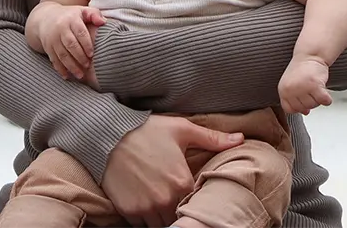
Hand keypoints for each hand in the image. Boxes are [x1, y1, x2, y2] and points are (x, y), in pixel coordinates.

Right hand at [32, 4, 104, 78]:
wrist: (45, 17)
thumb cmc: (70, 16)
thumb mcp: (81, 11)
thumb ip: (94, 14)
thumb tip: (103, 22)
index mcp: (71, 19)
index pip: (80, 32)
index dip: (86, 44)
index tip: (92, 54)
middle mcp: (60, 28)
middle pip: (70, 44)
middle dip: (79, 56)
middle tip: (88, 65)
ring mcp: (52, 38)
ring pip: (61, 54)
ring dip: (71, 66)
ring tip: (80, 75)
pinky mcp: (47, 47)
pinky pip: (53, 59)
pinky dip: (60, 69)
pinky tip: (67, 76)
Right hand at [101, 115, 244, 227]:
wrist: (106, 132)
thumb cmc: (144, 129)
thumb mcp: (180, 128)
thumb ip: (212, 138)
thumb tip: (241, 139)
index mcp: (182, 182)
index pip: (196, 204)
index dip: (193, 200)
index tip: (187, 193)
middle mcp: (166, 200)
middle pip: (180, 218)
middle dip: (177, 210)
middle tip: (172, 197)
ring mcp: (146, 207)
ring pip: (161, 224)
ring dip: (161, 216)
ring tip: (158, 201)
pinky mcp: (129, 210)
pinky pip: (141, 224)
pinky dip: (144, 218)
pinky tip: (143, 201)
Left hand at [278, 55, 331, 113]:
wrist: (309, 55)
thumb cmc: (300, 70)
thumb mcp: (291, 85)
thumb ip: (295, 100)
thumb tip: (304, 112)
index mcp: (283, 90)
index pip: (290, 109)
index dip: (298, 107)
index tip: (303, 100)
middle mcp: (291, 89)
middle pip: (304, 108)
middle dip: (309, 101)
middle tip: (310, 90)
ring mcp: (302, 87)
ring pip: (314, 105)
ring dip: (317, 98)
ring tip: (314, 86)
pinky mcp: (315, 85)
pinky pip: (324, 101)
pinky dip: (327, 98)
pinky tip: (324, 91)